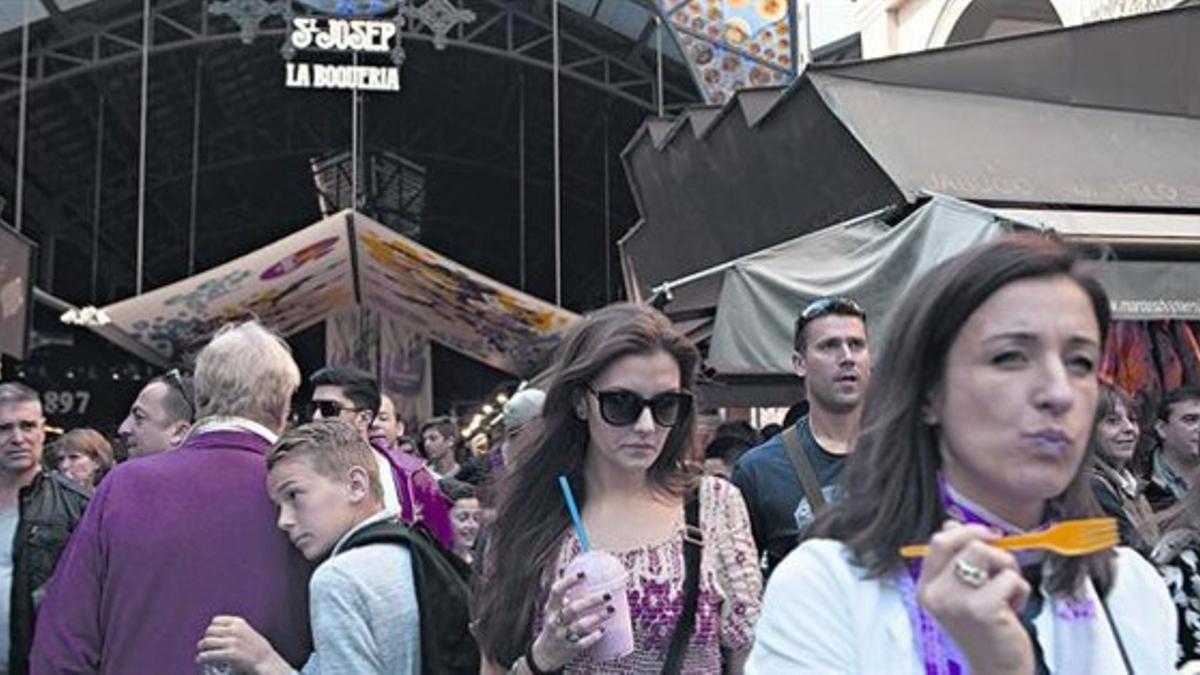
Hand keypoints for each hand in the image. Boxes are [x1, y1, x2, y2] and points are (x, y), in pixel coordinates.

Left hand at [196, 615, 291, 674]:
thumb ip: (236, 630)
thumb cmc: (258, 648)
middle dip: (206, 638)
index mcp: (239, 623)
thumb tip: (219, 634)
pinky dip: (202, 657)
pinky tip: (200, 659)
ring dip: (201, 648)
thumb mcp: (248, 632)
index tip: (211, 635)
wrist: (266, 661)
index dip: (211, 628)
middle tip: (204, 646)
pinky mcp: (229, 655)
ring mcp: (232, 642)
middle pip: (210, 631)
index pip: (216, 621)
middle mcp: (234, 631)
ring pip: (207, 642)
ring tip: (201, 653)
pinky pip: (209, 655)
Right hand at [530, 570, 614, 670]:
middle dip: (592, 600)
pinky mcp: (570, 648)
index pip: (557, 591)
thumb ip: (562, 593)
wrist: (545, 654)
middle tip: (608, 594)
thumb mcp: (553, 609)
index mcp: (551, 607)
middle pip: (573, 608)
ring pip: (580, 625)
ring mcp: (562, 635)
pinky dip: (594, 637)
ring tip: (611, 610)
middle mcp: (555, 620)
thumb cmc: (554, 625)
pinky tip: (603, 630)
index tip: (584, 574)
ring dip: (597, 617)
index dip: (569, 581)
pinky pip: (583, 643)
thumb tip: (567, 567)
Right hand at [916, 521, 1032, 674]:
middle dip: (995, 550)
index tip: (989, 536)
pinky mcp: (982, 610)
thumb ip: (954, 561)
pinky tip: (1014, 609)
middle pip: (968, 543)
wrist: (996, 671)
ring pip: (989, 554)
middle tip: (1005, 567)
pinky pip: (1011, 578)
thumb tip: (952, 524)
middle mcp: (936, 594)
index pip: (939, 541)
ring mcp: (957, 602)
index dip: (968, 531)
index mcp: (926, 588)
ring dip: (1009, 569)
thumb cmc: (983, 631)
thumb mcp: (960, 594)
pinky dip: (1021, 590)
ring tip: (1008, 593)